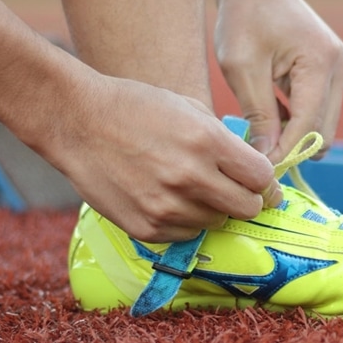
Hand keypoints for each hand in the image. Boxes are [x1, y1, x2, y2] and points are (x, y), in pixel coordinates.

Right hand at [35, 67, 280, 242]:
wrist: (77, 121)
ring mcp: (166, 207)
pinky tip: (165, 197)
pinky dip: (183, 221)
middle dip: (246, 199)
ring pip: (216, 223)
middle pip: (247, 208)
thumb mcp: (189, 107)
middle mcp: (190, 177)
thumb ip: (225, 140)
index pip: (262, 178)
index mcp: (206, 141)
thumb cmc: (135, 107)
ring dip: (211, 209)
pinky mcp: (145, 228)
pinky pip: (185, 235)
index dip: (265, 181)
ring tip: (187, 187)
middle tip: (232, 189)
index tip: (260, 182)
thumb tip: (254, 170)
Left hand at [214, 0, 342, 162]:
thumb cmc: (243, 19)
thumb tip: (266, 158)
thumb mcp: (242, 69)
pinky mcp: (331, 70)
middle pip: (324, 131)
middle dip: (293, 148)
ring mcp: (339, 67)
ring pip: (323, 124)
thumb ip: (258, 115)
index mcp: (320, 62)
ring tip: (258, 136)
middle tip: (257, 159)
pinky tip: (268, 118)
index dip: (285, 153)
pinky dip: (296, 121)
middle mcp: (339, 65)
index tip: (258, 169)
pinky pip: (319, 110)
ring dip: (294, 135)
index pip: (309, 126)